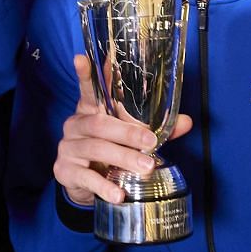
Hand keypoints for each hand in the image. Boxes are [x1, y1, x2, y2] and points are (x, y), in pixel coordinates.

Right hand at [55, 54, 191, 207]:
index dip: (85, 74)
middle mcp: (75, 124)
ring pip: (96, 148)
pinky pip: (86, 177)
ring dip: (122, 158)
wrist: (85, 186)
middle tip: (150, 143)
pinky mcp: (64, 171)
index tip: (81, 57)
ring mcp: (68, 147)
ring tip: (145, 168)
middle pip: (100, 123)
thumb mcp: (130, 139)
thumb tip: (186, 122)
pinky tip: (118, 194)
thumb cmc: (110, 153)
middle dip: (127, 132)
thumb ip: (156, 130)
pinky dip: (105, 186)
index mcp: (90, 110)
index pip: (88, 89)